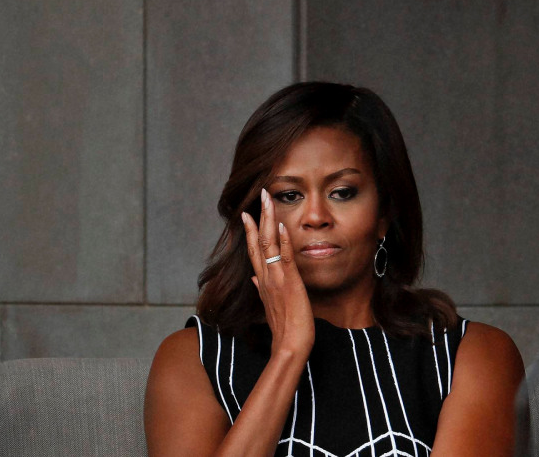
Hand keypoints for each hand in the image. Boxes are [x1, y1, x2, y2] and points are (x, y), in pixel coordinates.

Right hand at [243, 188, 314, 358]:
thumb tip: (254, 278)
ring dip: (267, 220)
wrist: (290, 344)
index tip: (248, 213)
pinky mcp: (289, 282)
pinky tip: (281, 225)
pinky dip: (282, 240)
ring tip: (268, 199)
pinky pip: (284, 257)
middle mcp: (265, 277)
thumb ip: (261, 288)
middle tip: (261, 194)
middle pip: (257, 241)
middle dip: (258, 216)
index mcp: (262, 281)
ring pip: (267, 244)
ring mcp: (275, 278)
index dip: (250, 231)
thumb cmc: (284, 326)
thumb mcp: (270, 305)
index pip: (253, 251)